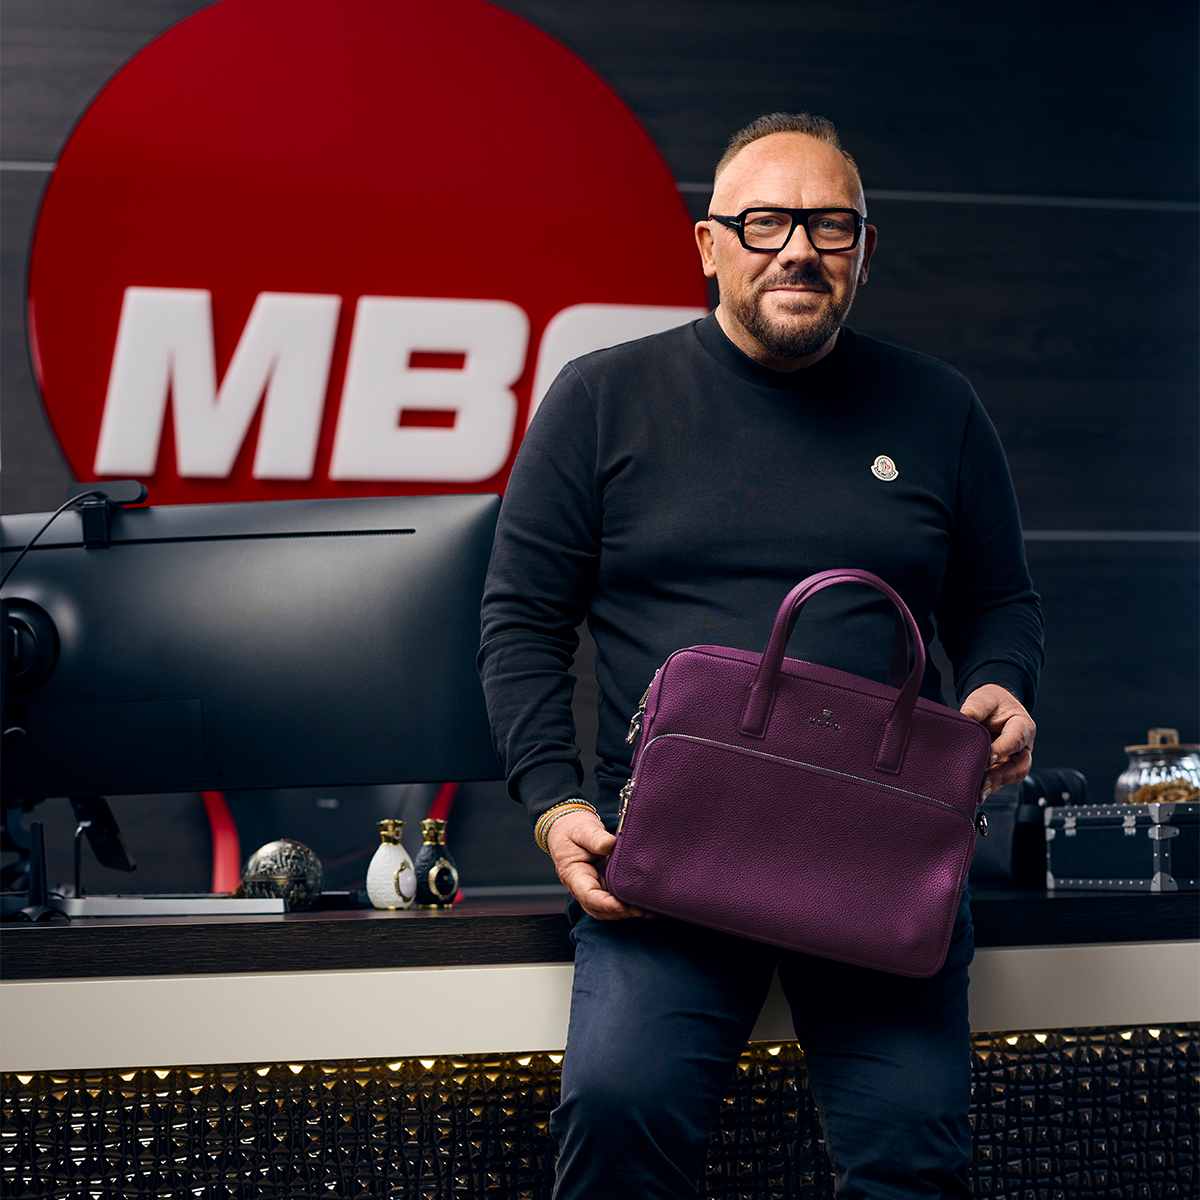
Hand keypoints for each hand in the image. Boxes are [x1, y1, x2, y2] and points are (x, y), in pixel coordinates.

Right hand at [545, 809, 651, 920]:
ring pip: (607, 909)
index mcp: (573, 875)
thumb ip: (595, 837)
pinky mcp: (602, 884)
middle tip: (642, 909)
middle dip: (620, 912)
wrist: (568, 827)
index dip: (606, 904)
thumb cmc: (573, 829)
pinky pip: (613, 899)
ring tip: (647, 911)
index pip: (588, 895)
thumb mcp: (582, 829)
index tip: (624, 905)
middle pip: (599, 909)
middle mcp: (581, 886)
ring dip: (625, 912)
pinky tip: (642, 902)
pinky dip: (627, 904)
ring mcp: (593, 887)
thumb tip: (610, 844)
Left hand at [959, 684, 1035, 799]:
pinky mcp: (1003, 767)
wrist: (991, 708)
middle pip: (1019, 766)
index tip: (988, 757)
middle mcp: (1023, 746)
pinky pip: (999, 780)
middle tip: (983, 783)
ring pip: (1010, 777)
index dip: (1003, 750)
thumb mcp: (984, 699)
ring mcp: (1014, 759)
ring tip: (978, 793)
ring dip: (994, 785)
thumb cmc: (991, 703)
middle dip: (1001, 776)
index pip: (1016, 740)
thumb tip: (966, 716)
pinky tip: (974, 792)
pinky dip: (988, 786)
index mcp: (1023, 726)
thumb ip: (976, 707)